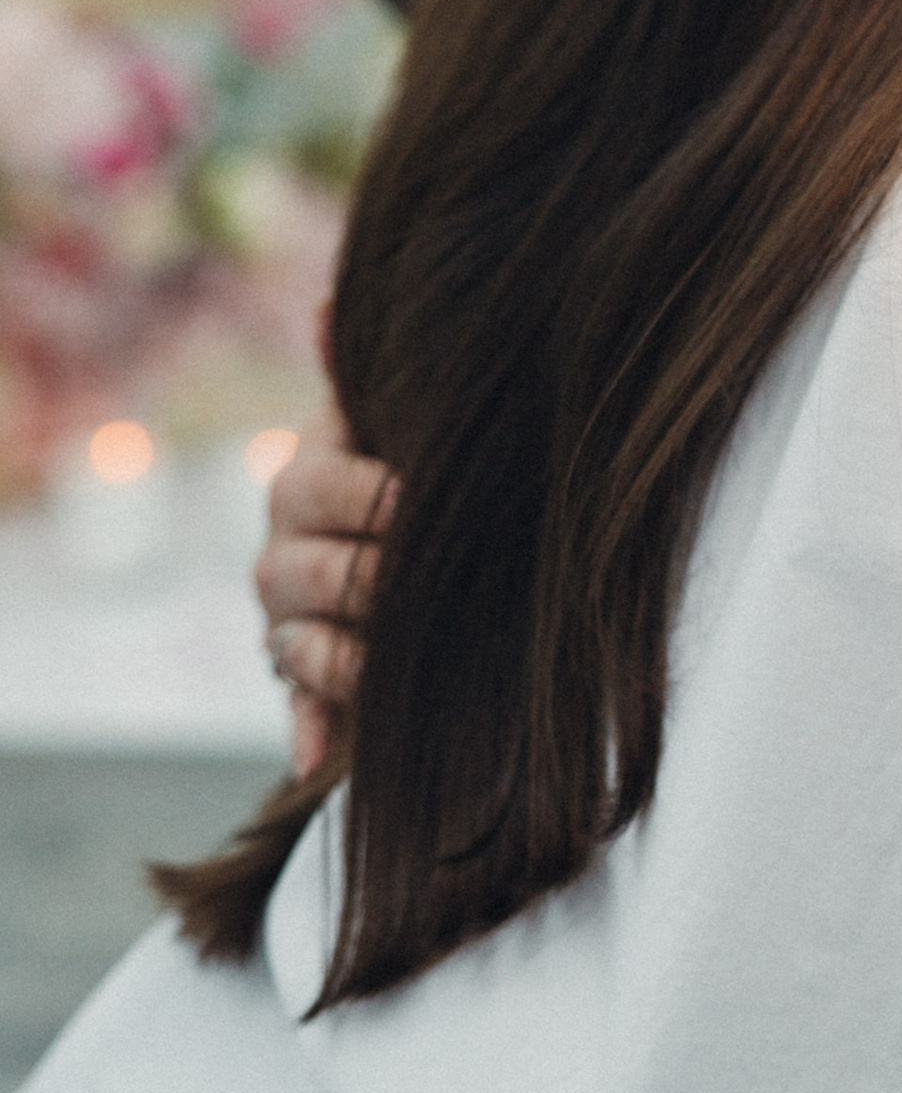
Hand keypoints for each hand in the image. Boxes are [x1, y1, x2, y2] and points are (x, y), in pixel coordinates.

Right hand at [255, 401, 394, 769]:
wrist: (403, 527)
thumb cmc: (420, 463)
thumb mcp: (400, 425)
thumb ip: (394, 400)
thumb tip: (353, 335)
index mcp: (305, 479)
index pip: (322, 486)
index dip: (377, 498)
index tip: (425, 504)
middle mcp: (282, 549)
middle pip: (306, 571)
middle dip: (372, 582)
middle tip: (428, 590)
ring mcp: (285, 617)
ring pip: (297, 643)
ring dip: (347, 660)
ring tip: (397, 669)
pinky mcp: (299, 672)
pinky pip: (297, 704)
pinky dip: (307, 730)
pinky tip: (316, 757)